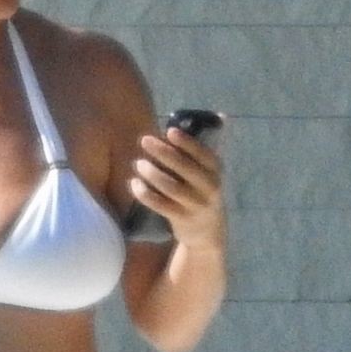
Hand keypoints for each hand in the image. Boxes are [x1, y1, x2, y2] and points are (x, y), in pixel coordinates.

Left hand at [131, 118, 226, 251]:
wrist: (208, 232)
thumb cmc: (202, 192)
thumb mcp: (208, 173)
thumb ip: (199, 152)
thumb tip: (202, 119)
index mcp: (215, 171)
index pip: (203, 154)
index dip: (187, 142)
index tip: (169, 131)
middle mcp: (209, 187)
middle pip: (184, 167)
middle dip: (163, 152)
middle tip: (144, 140)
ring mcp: (195, 205)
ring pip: (171, 187)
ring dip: (152, 173)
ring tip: (139, 163)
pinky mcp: (181, 219)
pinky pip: (161, 205)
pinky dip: (145, 194)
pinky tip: (135, 184)